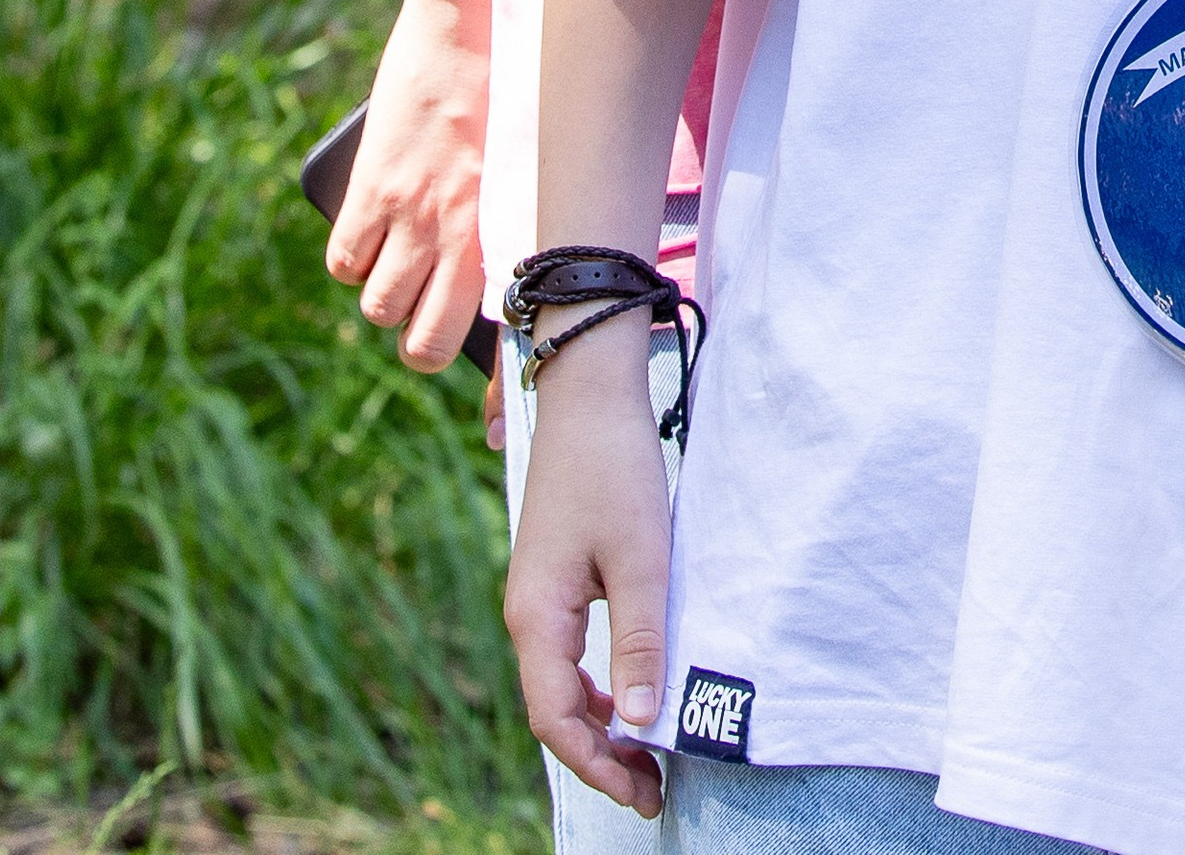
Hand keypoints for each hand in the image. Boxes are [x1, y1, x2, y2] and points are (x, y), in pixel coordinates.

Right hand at [324, 0, 489, 371]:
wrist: (469, 20)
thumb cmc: (510, 89)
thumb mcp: (526, 165)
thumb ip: (510, 224)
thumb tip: (494, 287)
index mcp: (511, 230)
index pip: (504, 339)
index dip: (496, 397)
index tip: (494, 427)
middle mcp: (465, 234)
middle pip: (422, 347)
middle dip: (420, 344)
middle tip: (424, 313)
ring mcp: (415, 214)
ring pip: (377, 309)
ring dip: (382, 296)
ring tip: (398, 260)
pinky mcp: (374, 189)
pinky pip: (344, 263)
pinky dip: (349, 260)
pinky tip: (367, 233)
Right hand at [504, 332, 673, 812]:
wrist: (591, 393)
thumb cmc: (615, 467)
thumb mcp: (642, 555)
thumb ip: (641, 638)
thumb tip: (643, 720)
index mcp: (537, 616)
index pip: (556, 718)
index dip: (597, 763)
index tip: (643, 789)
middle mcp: (529, 614)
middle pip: (556, 710)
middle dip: (603, 755)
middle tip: (655, 788)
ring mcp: (541, 597)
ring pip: (564, 684)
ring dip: (604, 722)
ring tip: (651, 752)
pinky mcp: (559, 579)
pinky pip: (573, 653)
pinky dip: (602, 685)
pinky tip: (637, 690)